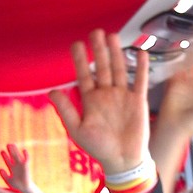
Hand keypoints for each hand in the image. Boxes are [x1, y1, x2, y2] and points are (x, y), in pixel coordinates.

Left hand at [0, 143, 31, 192]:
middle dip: (10, 151)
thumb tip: (0, 169)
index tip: (2, 151)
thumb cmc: (15, 185)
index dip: (5, 155)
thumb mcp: (8, 180)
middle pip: (13, 156)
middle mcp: (16, 165)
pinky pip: (26, 159)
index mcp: (11, 168)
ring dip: (16, 151)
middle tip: (8, 144)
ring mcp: (21, 165)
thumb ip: (3, 175)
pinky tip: (24, 150)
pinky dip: (26, 155)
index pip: (7, 160)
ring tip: (14, 145)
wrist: (24, 188)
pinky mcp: (26, 166)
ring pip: (18, 156)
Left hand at [48, 29, 149, 174]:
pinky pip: (139, 81)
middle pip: (102, 67)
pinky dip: (141, 68)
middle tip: (95, 32)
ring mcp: (122, 96)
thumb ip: (66, 110)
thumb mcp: (78, 129)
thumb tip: (51, 91)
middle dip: (98, 50)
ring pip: (118, 69)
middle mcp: (106, 94)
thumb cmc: (98, 148)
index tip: (76, 44)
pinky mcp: (138, 101)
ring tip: (112, 36)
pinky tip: (140, 53)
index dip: (80, 60)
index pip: (83, 75)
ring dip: (116, 53)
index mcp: (90, 100)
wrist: (122, 160)